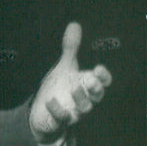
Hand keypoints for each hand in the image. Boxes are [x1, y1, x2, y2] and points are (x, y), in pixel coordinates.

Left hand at [29, 23, 111, 140]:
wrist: (43, 111)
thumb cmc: (59, 86)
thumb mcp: (64, 66)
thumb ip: (70, 48)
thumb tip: (74, 24)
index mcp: (86, 84)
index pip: (102, 82)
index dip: (103, 77)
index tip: (98, 68)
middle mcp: (83, 98)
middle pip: (96, 96)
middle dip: (95, 89)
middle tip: (90, 81)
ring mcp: (73, 111)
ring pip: (83, 109)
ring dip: (80, 99)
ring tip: (73, 89)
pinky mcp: (59, 121)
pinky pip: (62, 119)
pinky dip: (57, 111)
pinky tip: (50, 101)